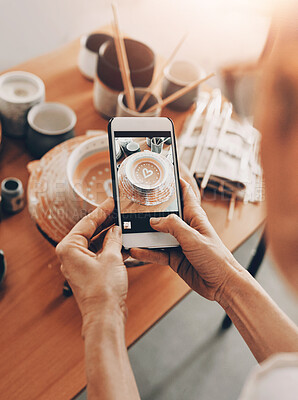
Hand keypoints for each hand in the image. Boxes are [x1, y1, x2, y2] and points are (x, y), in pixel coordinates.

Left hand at [56, 198, 127, 328]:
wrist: (105, 315)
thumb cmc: (103, 291)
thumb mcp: (112, 257)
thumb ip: (113, 239)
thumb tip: (116, 229)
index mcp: (69, 248)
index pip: (86, 222)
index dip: (101, 211)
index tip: (110, 202)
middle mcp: (70, 255)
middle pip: (89, 232)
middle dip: (105, 222)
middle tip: (118, 211)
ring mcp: (79, 264)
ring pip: (94, 243)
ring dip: (109, 236)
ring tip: (122, 225)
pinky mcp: (88, 272)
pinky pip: (98, 254)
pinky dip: (109, 248)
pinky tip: (122, 242)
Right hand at [130, 180, 242, 302]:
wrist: (221, 284)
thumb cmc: (217, 258)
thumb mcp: (194, 238)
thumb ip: (174, 227)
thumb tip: (154, 220)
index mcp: (194, 217)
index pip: (185, 194)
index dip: (175, 182)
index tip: (163, 173)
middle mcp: (185, 228)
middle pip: (165, 214)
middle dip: (151, 211)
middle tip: (135, 206)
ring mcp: (179, 243)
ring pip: (158, 235)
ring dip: (145, 234)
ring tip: (130, 231)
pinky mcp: (174, 257)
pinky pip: (157, 252)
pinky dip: (147, 252)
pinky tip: (137, 250)